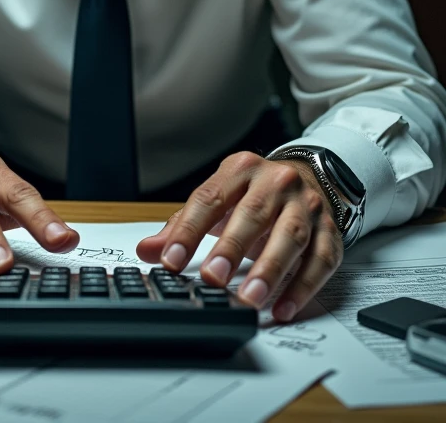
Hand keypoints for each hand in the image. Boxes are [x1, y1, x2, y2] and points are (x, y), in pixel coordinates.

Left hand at [136, 151, 342, 321]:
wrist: (309, 176)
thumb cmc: (255, 193)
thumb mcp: (219, 198)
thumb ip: (183, 225)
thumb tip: (147, 250)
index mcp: (241, 170)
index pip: (210, 198)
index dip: (189, 230)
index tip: (171, 260)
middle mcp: (277, 182)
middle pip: (254, 214)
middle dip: (232, 248)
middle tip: (213, 278)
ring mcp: (306, 205)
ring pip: (290, 236)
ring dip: (270, 270)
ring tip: (250, 297)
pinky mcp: (329, 230)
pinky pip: (320, 260)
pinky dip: (303, 286)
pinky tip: (283, 308)